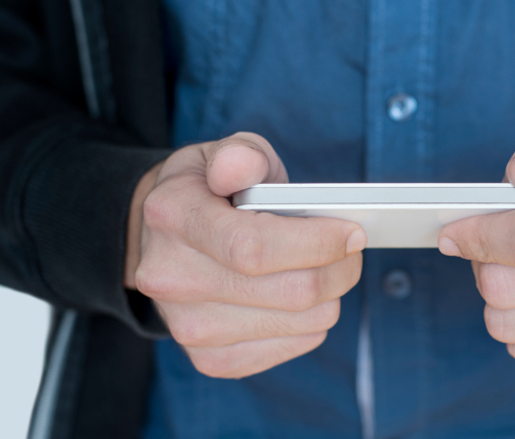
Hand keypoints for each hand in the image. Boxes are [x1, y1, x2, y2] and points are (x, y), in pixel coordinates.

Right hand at [123, 132, 366, 377]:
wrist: (161, 240)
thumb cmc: (207, 192)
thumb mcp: (220, 155)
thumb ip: (240, 156)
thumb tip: (243, 167)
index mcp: (173, 218)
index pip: (254, 248)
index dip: (317, 243)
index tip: (352, 232)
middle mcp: (171, 279)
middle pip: (289, 291)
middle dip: (340, 268)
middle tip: (353, 249)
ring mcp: (187, 326)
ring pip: (300, 323)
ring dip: (332, 295)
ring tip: (329, 267)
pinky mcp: (210, 358)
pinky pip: (291, 346)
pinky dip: (313, 321)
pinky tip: (302, 298)